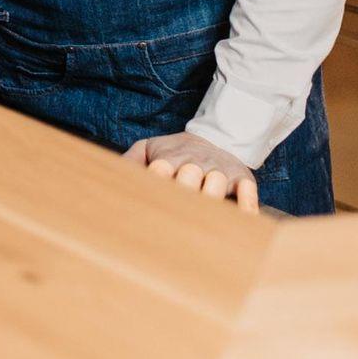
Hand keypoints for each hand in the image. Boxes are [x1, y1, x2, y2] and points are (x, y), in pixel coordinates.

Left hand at [122, 132, 259, 213]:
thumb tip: (110, 173)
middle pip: (189, 176)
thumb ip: (130, 160)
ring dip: (211, 197)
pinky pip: (248, 191)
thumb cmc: (175, 152)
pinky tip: (243, 220)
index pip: (161, 169)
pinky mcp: (242, 178)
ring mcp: (219, 170)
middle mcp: (195, 163)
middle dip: (184, 190)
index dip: (156, 181)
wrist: (213, 138)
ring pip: (217, 182)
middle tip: (177, 209)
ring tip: (205, 216)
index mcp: (169, 158)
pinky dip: (247, 206)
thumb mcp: (149, 148)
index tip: (150, 197)